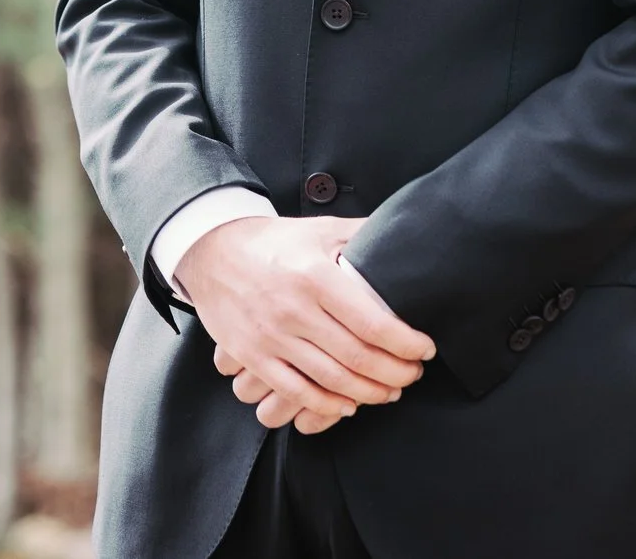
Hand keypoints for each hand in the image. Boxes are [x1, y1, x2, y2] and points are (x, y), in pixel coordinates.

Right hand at [174, 217, 433, 432]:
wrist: (210, 251)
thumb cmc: (273, 242)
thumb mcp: (319, 230)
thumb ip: (362, 234)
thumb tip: (407, 234)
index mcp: (314, 276)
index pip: (373, 323)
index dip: (406, 342)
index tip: (425, 348)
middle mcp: (293, 309)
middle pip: (357, 357)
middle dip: (396, 372)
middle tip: (414, 374)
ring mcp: (270, 336)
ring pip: (331, 380)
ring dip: (369, 393)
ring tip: (390, 390)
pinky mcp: (252, 355)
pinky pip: (296, 391)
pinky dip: (327, 404)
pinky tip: (348, 404)